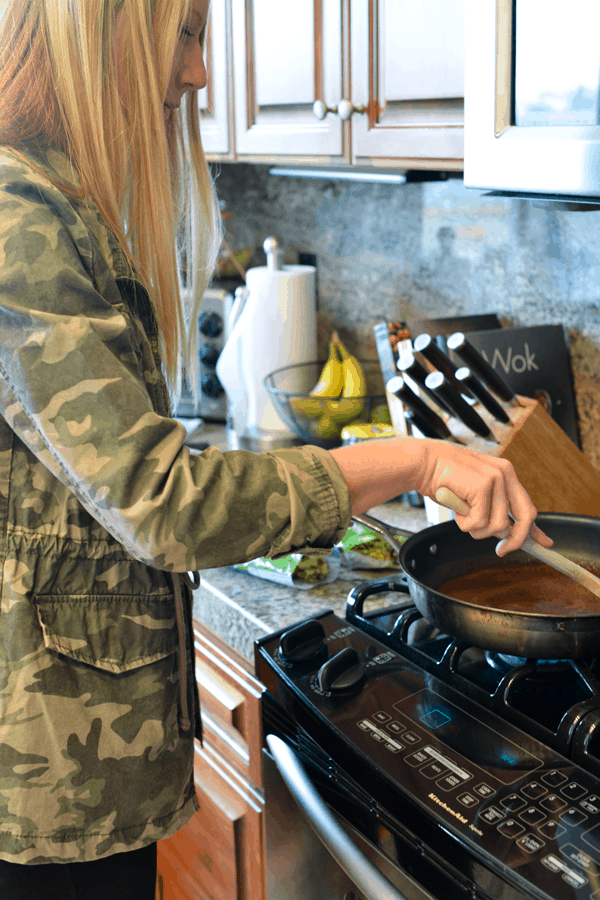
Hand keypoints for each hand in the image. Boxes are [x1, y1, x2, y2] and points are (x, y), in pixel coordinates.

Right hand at [416, 442, 553, 555]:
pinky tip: (455, 508)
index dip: (535, 529)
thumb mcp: (474, 495)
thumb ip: (491, 509)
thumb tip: (506, 533)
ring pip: (497, 525)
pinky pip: (479, 522)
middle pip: (525, 517)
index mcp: (505, 474)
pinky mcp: (483, 485)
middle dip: (514, 540)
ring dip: (475, 529)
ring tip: (461, 514)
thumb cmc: (443, 479)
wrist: (423, 463)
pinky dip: (464, 523)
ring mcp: (496, 478)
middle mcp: (505, 474)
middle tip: (500, 551)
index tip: (544, 544)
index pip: (527, 506)